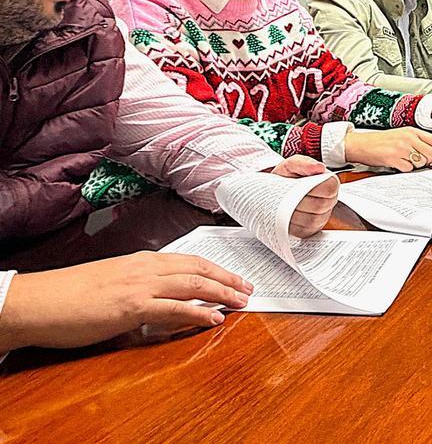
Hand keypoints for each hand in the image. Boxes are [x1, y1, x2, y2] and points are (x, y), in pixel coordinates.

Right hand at [0, 252, 253, 352]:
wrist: (35, 302)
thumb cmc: (68, 296)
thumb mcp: (112, 284)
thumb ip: (139, 289)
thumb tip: (161, 302)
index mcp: (140, 261)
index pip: (189, 260)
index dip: (217, 268)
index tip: (235, 277)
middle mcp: (143, 268)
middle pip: (198, 269)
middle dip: (228, 279)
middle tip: (248, 289)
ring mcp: (138, 286)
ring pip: (192, 284)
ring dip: (222, 293)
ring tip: (241, 302)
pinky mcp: (129, 306)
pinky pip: (172, 308)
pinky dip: (197, 312)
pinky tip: (213, 318)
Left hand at [271, 156, 338, 236]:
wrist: (274, 191)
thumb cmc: (286, 177)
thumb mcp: (291, 165)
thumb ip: (304, 163)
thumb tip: (319, 167)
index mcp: (329, 183)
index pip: (330, 188)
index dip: (314, 188)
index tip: (299, 185)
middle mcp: (329, 201)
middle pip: (319, 206)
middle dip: (300, 200)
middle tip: (287, 195)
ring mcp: (321, 217)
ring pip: (311, 220)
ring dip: (295, 213)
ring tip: (285, 204)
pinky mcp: (310, 229)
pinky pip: (303, 230)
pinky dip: (292, 223)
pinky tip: (285, 214)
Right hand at [344, 127, 431, 171]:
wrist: (362, 144)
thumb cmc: (381, 141)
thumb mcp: (401, 134)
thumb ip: (416, 140)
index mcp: (411, 131)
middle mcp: (408, 138)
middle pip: (430, 154)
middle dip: (428, 161)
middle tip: (420, 162)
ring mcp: (401, 148)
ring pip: (421, 162)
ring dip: (416, 165)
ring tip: (405, 161)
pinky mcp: (394, 158)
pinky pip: (409, 169)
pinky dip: (405, 169)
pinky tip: (397, 163)